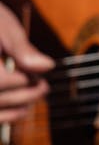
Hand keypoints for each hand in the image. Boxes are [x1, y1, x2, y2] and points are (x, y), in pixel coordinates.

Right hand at [0, 2, 52, 121]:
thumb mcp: (5, 28)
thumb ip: (23, 49)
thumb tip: (47, 66)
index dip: (21, 81)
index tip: (37, 77)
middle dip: (22, 95)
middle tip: (44, 88)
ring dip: (13, 109)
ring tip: (33, 100)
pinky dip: (2, 116)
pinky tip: (20, 111)